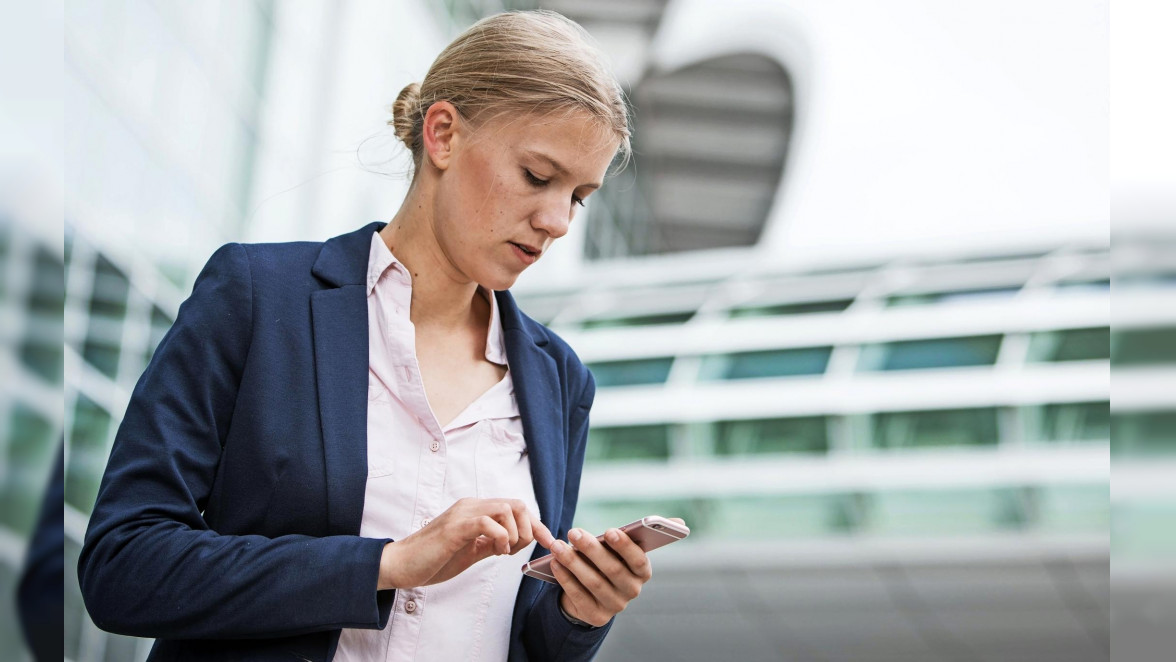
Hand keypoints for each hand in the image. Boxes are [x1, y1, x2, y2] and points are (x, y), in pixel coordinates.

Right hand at [378, 497, 552, 589]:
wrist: (400, 565)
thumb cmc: (433, 559)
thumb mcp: (470, 551)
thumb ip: (490, 543)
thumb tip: (514, 542)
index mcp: (475, 510)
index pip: (515, 506)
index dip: (536, 524)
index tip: (547, 541)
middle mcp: (470, 506)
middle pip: (517, 503)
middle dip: (528, 528)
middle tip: (518, 550)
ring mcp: (462, 514)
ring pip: (506, 509)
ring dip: (514, 534)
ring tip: (503, 552)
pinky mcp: (454, 527)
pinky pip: (487, 522)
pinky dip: (500, 536)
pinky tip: (495, 551)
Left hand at [547, 518, 684, 626]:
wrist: (594, 594)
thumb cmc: (608, 560)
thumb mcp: (620, 549)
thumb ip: (638, 535)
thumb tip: (680, 522)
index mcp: (643, 572)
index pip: (638, 560)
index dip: (625, 546)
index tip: (609, 531)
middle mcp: (632, 591)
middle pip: (613, 570)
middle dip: (592, 549)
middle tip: (573, 531)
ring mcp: (615, 606)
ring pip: (594, 582)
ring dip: (573, 562)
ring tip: (557, 545)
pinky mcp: (597, 617)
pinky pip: (579, 596)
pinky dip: (566, 578)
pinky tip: (555, 563)